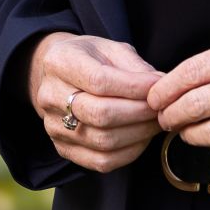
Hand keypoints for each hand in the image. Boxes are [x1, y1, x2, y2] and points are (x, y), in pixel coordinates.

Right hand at [27, 31, 163, 173]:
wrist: (60, 76)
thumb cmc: (90, 59)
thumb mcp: (110, 49)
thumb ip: (135, 66)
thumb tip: (160, 86)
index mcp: (60, 62)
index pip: (99, 81)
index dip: (134, 87)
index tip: (158, 87)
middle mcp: (49, 96)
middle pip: (100, 114)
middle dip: (139, 112)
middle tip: (160, 108)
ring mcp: (53, 126)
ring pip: (103, 141)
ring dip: (139, 134)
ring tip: (155, 121)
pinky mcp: (63, 148)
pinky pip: (101, 161)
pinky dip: (130, 152)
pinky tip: (142, 137)